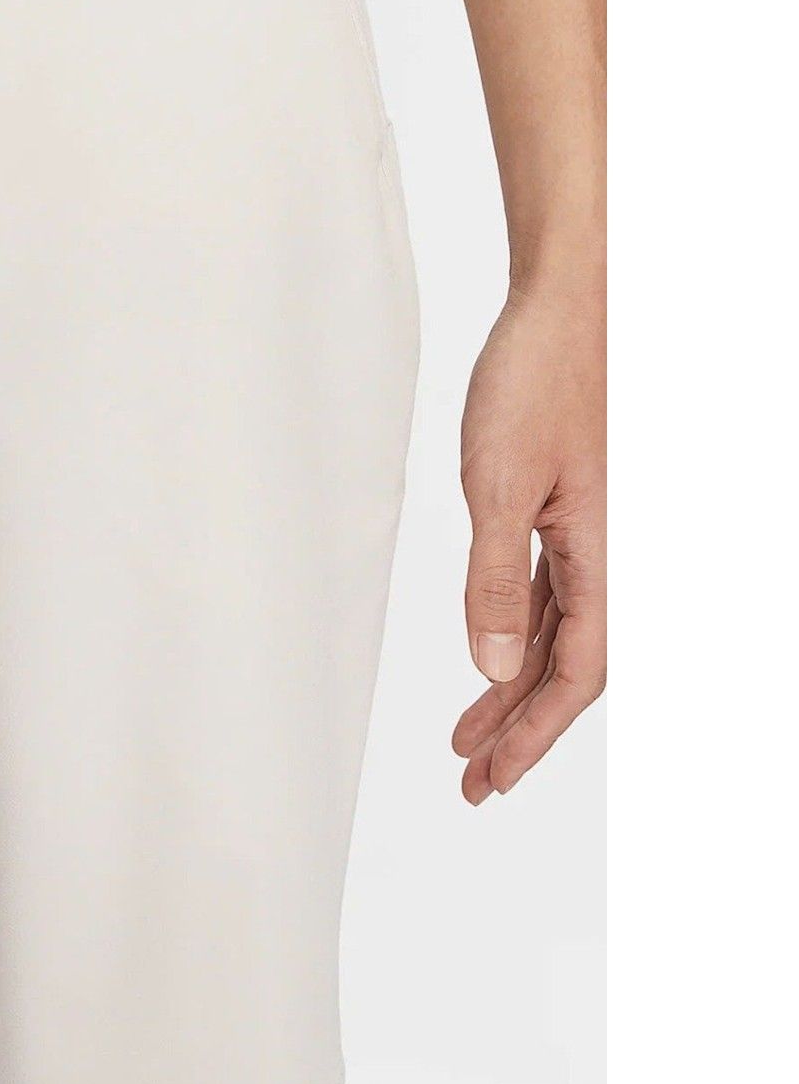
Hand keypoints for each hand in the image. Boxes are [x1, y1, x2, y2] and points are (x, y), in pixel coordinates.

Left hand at [452, 285, 605, 801]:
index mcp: (610, 553)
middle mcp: (614, 551)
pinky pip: (554, 593)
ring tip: (469, 738)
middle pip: (572, 666)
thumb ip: (497, 580)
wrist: (569, 301)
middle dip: (522, 728)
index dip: (535, 732)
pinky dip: (521, 634)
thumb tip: (494, 667)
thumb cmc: (538, 378)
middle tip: (473, 782)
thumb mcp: (498, 486)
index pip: (578, 671)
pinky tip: (493, 661)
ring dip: (516, 688)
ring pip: (560, 633)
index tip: (491, 777)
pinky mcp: (572, 508)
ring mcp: (594, 531)